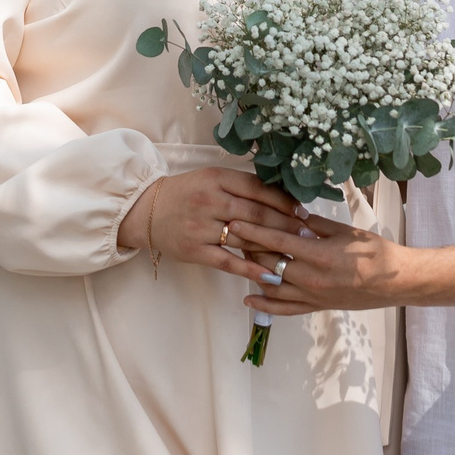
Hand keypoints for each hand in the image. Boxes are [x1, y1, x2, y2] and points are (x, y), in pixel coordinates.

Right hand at [117, 166, 305, 285]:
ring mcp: (202, 227)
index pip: (257, 188)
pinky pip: (228, 261)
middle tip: (308, 233)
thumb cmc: (186, 193)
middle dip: (286, 224)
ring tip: (296, 254)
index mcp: (216, 179)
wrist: (146, 211)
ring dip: (273, 247)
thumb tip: (281, 195)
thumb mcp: (211, 179)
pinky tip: (270, 275)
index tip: (303, 211)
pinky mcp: (195, 251)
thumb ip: (240, 185)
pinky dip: (251, 269)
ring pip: (245, 237)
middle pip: (256, 214)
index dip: (283, 201)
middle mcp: (210, 201)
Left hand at [229, 213, 413, 314]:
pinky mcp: (316, 306)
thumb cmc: (375, 251)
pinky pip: (285, 308)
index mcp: (319, 254)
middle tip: (231, 236)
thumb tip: (291, 212)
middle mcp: (311, 278)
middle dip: (248, 248)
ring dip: (253, 272)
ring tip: (236, 259)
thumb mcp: (345, 231)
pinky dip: (266, 304)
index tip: (235, 222)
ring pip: (272, 286)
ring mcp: (312, 295)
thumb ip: (315, 224)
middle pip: (269, 262)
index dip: (254, 230)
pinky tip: (249, 299)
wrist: (396, 282)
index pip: (277, 240)